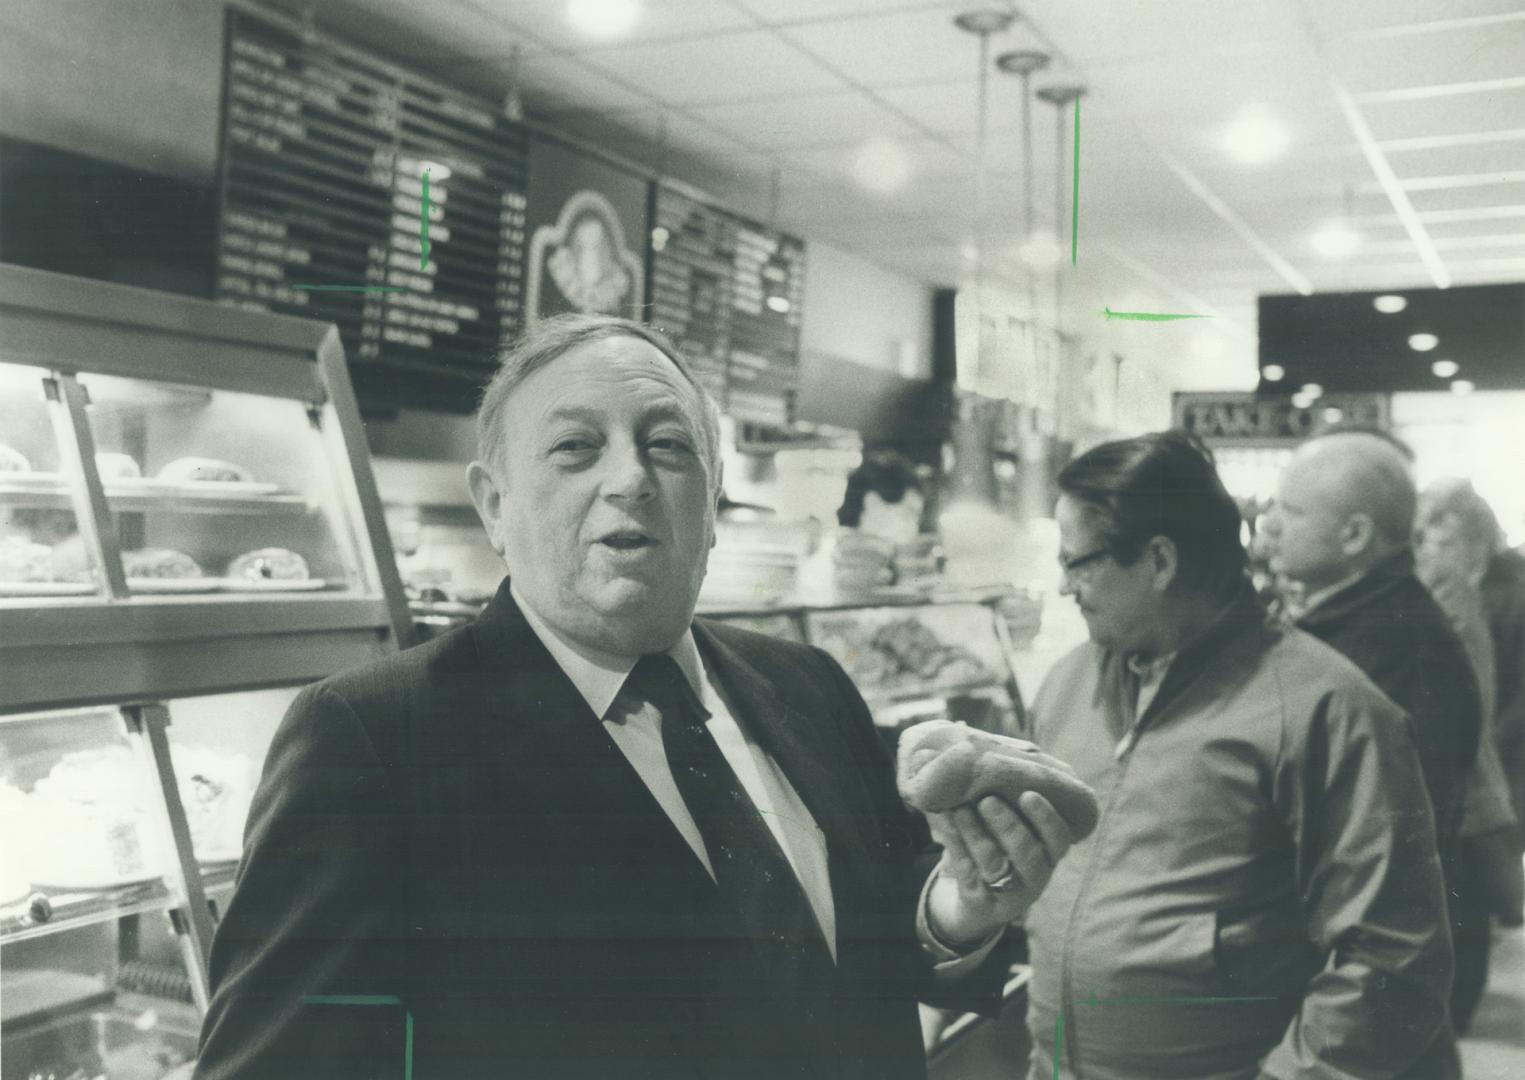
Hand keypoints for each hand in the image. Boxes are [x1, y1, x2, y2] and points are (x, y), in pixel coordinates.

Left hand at [925, 790, 1072, 945]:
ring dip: (975, 833)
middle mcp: (1035, 876)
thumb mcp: (1013, 829)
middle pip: (1027, 854)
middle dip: (1008, 825)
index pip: (1058, 839)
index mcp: (1048, 854)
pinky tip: (944, 820)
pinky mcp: (980, 902)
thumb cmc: (1000, 848)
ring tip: (960, 809)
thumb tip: (993, 752)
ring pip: (994, 863)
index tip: (1028, 795)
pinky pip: (967, 872)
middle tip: (988, 801)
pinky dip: (955, 843)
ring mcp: (1008, 894)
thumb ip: (1011, 800)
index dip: (1046, 818)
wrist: (978, 900)